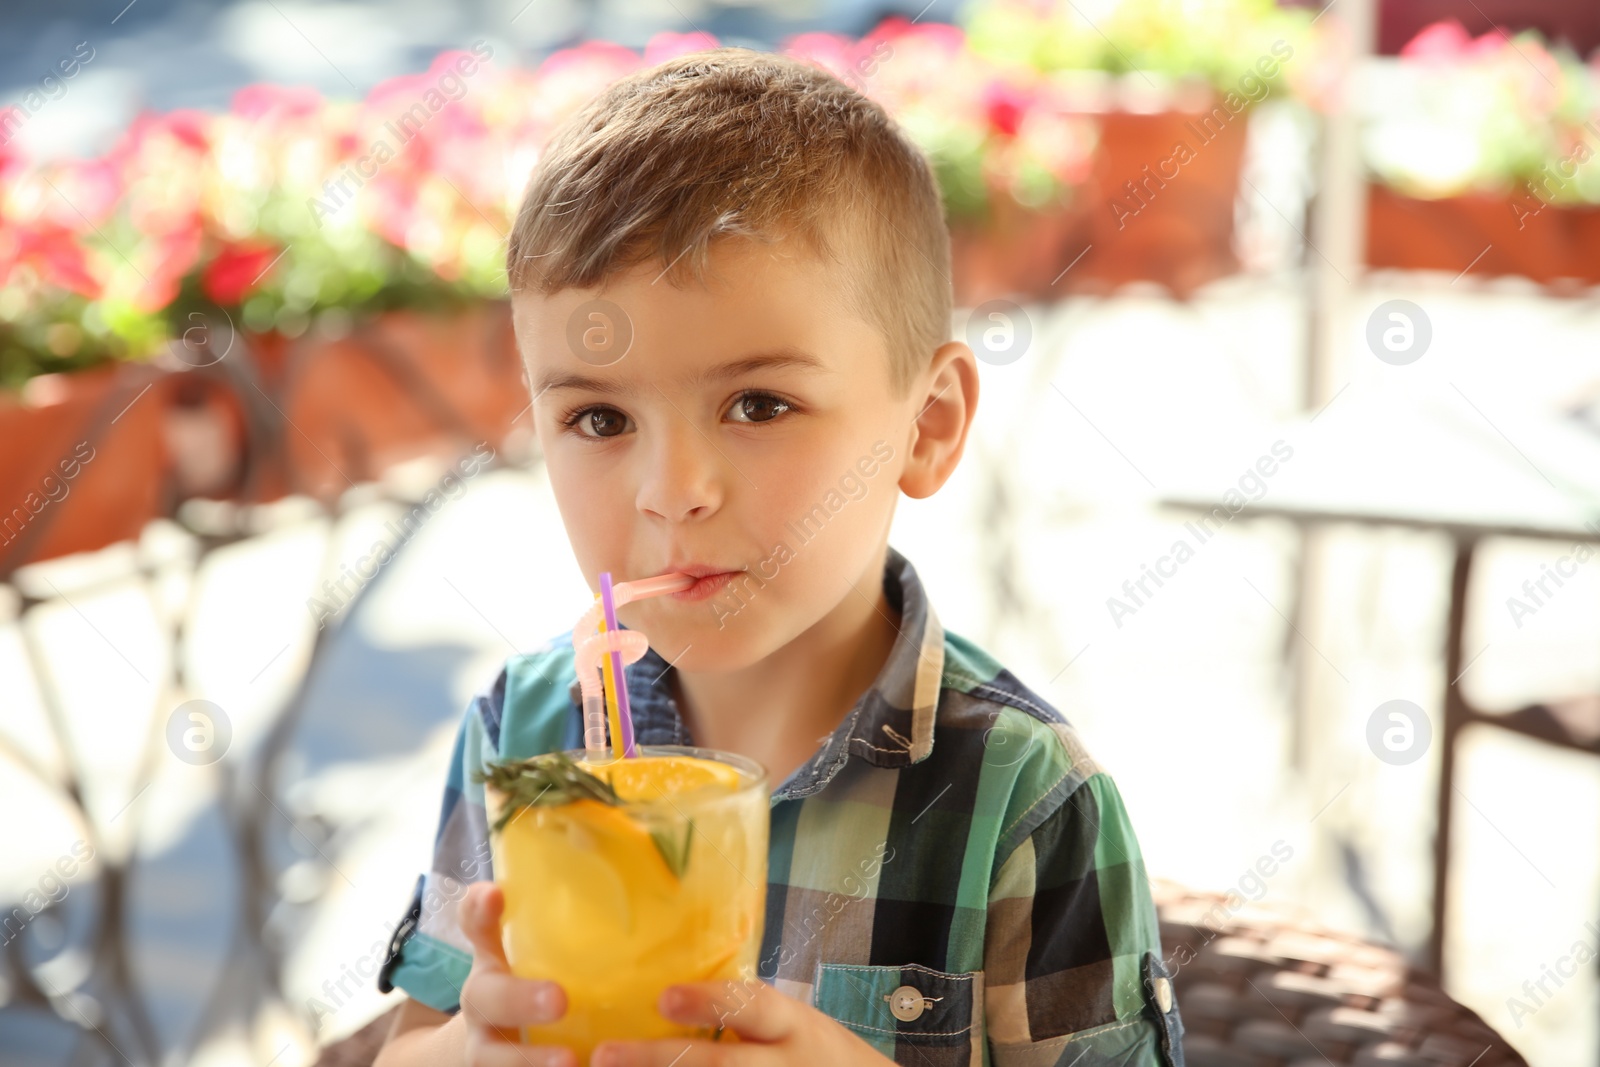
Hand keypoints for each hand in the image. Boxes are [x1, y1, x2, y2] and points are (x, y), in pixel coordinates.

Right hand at [458, 881, 575, 1066]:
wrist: (494, 1051)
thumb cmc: (529, 987)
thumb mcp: (535, 952)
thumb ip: (561, 919)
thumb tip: (609, 856)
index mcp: (491, 963)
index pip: (476, 928)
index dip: (480, 912)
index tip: (495, 893)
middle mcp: (483, 1006)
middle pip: (489, 1001)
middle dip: (520, 1000)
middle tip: (558, 999)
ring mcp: (489, 1049)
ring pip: (498, 1060)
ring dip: (531, 1061)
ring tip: (570, 1061)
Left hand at [590, 978, 895, 1066]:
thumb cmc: (821, 1059)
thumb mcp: (797, 1028)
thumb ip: (751, 1017)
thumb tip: (669, 995)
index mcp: (794, 1028)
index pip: (754, 1008)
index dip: (710, 1002)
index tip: (663, 997)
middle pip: (720, 1066)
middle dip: (659, 1060)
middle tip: (603, 1054)